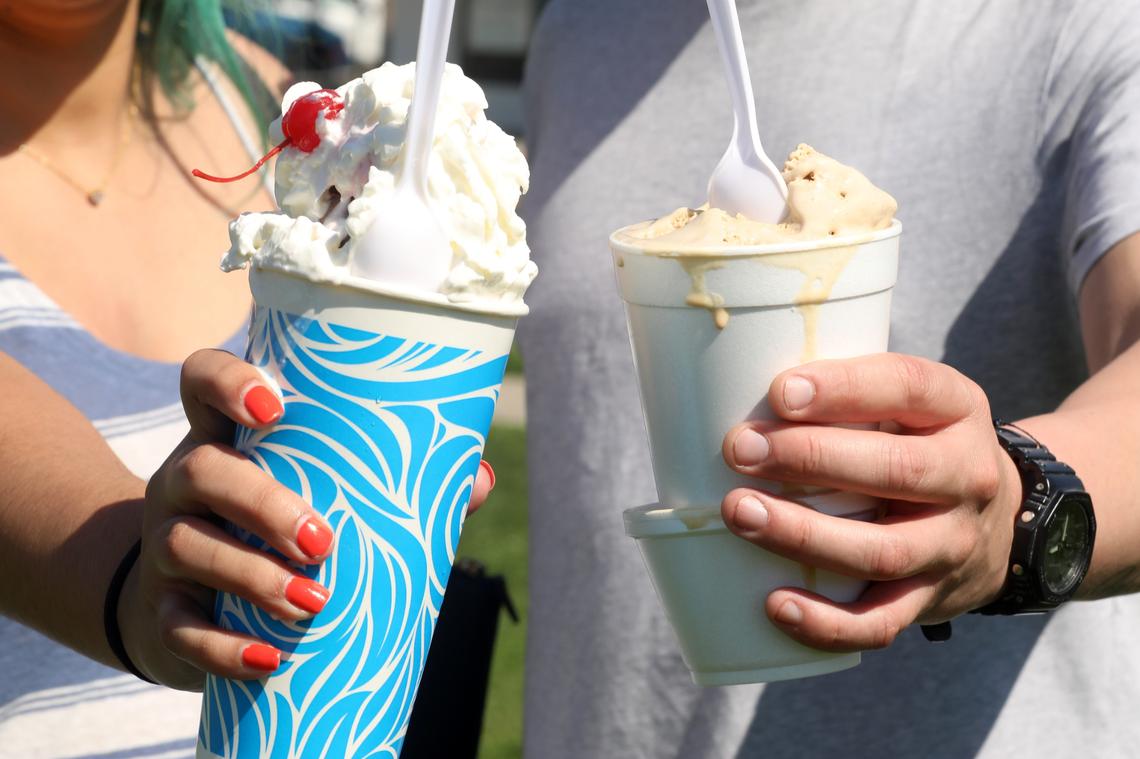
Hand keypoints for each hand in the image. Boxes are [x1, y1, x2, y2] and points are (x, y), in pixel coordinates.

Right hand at [120, 350, 494, 688]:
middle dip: (262, 503)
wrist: (191, 600)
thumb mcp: (321, 494)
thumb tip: (479, 479)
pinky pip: (180, 628)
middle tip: (323, 540)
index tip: (274, 406)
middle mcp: (183, 481)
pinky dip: (223, 648)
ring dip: (253, 576)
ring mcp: (164, 545)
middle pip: (201, 470)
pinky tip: (270, 658)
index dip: (228, 382)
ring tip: (312, 602)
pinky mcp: (161, 610)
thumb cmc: (276, 529)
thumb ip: (398, 483)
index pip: (202, 380)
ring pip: (187, 547)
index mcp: (226, 438)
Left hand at [720, 353, 1021, 651]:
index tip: (780, 391)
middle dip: (810, 459)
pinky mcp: (931, 599)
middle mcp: (967, 476)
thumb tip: (729, 391)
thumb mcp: (909, 404)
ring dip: (804, 535)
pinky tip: (775, 605)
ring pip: (881, 550)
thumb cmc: (919, 444)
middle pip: (894, 470)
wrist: (1002, 522)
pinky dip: (826, 622)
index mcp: (956, 408)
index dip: (844, 389)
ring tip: (740, 513)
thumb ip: (847, 396)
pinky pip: (880, 622)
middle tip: (740, 450)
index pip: (908, 387)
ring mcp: (952, 544)